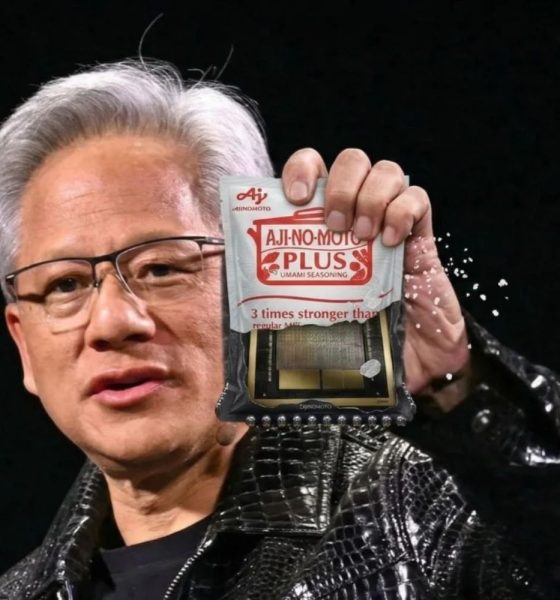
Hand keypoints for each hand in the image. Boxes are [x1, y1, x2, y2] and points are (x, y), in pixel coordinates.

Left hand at [281, 148, 470, 394]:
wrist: (403, 366)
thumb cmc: (350, 338)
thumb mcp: (299, 313)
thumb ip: (266, 289)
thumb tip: (226, 272)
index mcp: (323, 227)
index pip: (312, 169)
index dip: (302, 170)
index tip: (297, 198)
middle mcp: (356, 217)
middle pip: (352, 160)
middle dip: (341, 185)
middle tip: (335, 226)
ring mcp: (390, 224)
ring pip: (387, 171)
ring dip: (371, 197)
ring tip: (363, 237)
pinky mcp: (421, 238)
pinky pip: (417, 199)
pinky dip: (402, 212)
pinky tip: (391, 242)